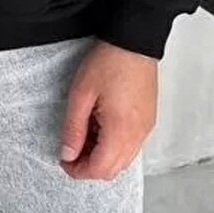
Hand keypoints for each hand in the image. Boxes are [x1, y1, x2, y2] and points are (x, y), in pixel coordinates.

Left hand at [58, 41, 157, 179]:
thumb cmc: (110, 62)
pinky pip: (132, 146)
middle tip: (72, 151)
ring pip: (124, 160)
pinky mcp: (148, 120)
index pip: (100, 169)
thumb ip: (73, 129)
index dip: (79, 171)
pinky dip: (114, 146)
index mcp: (121, 130)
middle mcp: (138, 134)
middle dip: (90, 167)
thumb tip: (68, 153)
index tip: (65, 161)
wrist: (134, 42)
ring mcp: (146, 128)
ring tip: (85, 136)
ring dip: (102, 157)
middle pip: (113, 170)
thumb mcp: (81, 95)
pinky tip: (101, 128)